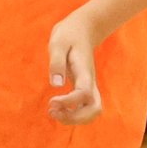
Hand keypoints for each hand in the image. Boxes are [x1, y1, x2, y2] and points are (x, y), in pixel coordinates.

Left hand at [47, 10, 102, 124]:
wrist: (82, 29)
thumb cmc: (68, 35)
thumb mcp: (58, 43)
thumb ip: (56, 63)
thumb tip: (56, 85)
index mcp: (85, 72)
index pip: (84, 94)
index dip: (69, 102)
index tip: (51, 101)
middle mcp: (90, 82)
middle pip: (95, 109)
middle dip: (75, 118)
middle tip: (53, 112)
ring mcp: (89, 86)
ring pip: (92, 111)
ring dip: (74, 118)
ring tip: (53, 112)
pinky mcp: (84, 88)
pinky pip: (84, 108)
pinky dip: (72, 114)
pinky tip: (56, 107)